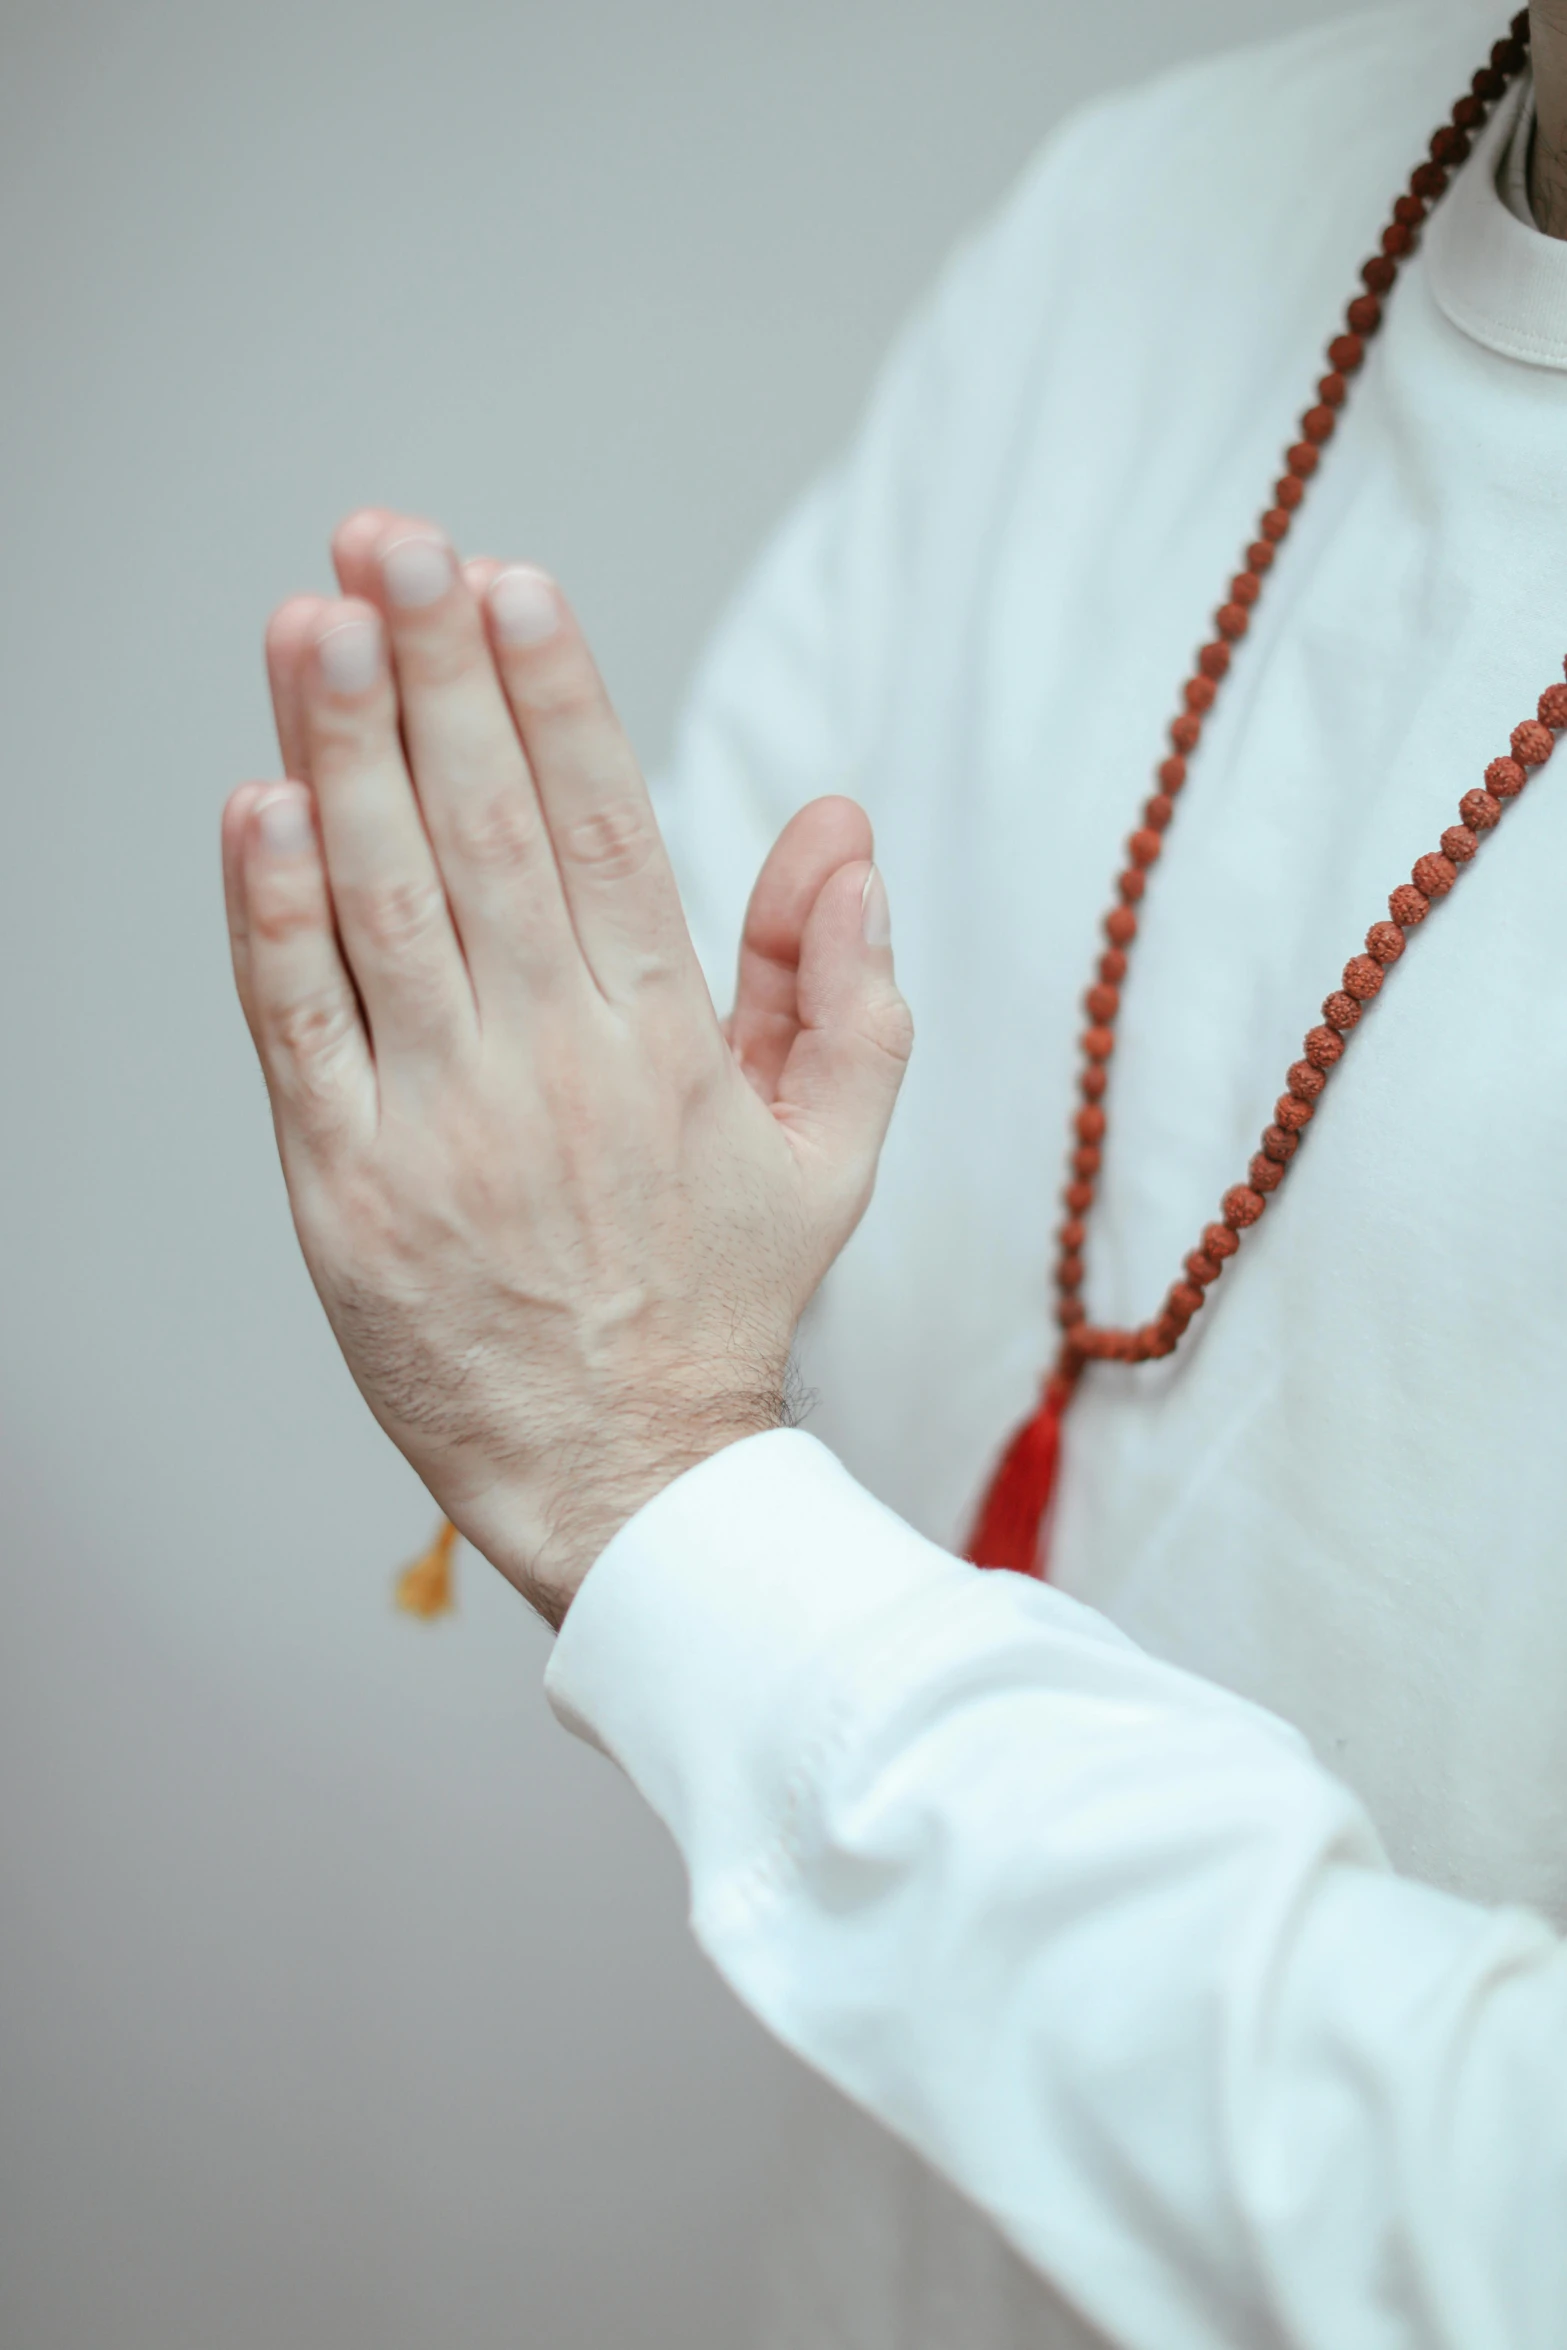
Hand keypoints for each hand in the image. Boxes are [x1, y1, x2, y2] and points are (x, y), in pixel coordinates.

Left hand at [223, 509, 912, 1623]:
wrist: (624, 1476)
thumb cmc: (721, 1304)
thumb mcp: (832, 1151)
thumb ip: (846, 987)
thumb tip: (838, 825)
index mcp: (667, 1040)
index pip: (607, 829)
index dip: (558, 696)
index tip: (515, 582)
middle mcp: (552, 1061)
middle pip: (486, 832)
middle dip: (434, 673)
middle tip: (391, 543)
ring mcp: (440, 1120)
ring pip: (386, 903)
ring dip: (344, 754)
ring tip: (311, 619)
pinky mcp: (345, 1184)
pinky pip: (302, 1030)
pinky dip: (273, 918)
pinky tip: (253, 806)